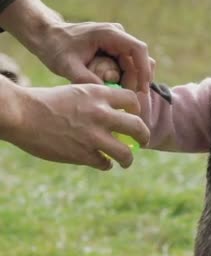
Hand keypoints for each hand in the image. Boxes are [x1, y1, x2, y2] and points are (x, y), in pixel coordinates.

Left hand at [0, 0, 151, 92]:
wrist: (47, 36)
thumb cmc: (55, 47)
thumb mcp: (67, 65)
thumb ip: (85, 78)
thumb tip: (107, 94)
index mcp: (109, 33)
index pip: (138, 49)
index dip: (144, 70)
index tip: (142, 90)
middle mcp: (118, 35)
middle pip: (138, 60)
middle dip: (136, 81)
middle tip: (127, 100)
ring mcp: (118, 42)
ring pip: (135, 64)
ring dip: (130, 80)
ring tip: (119, 95)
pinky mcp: (115, 49)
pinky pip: (127, 65)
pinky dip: (124, 78)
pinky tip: (114, 89)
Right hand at [2, 80, 149, 169]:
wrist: (21, 114)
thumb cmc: (45, 102)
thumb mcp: (76, 91)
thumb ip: (96, 101)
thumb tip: (113, 115)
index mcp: (99, 94)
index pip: (132, 100)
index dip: (137, 110)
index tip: (135, 117)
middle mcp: (101, 114)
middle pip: (138, 127)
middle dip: (144, 136)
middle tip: (144, 142)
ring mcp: (93, 136)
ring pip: (125, 153)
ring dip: (128, 159)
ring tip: (126, 161)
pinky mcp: (82, 154)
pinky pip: (105, 163)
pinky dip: (106, 164)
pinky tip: (103, 163)